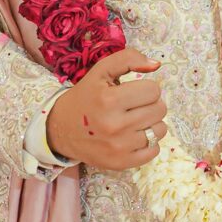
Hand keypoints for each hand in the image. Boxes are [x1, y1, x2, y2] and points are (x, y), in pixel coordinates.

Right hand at [45, 47, 165, 170]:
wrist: (60, 130)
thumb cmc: (85, 97)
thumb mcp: (101, 71)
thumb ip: (128, 59)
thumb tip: (156, 65)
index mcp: (109, 100)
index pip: (154, 90)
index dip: (145, 88)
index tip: (133, 92)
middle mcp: (115, 125)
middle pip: (160, 109)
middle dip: (150, 104)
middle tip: (133, 106)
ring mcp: (119, 147)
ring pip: (160, 130)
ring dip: (151, 123)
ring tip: (134, 121)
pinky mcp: (121, 163)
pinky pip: (154, 151)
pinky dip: (149, 142)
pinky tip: (134, 136)